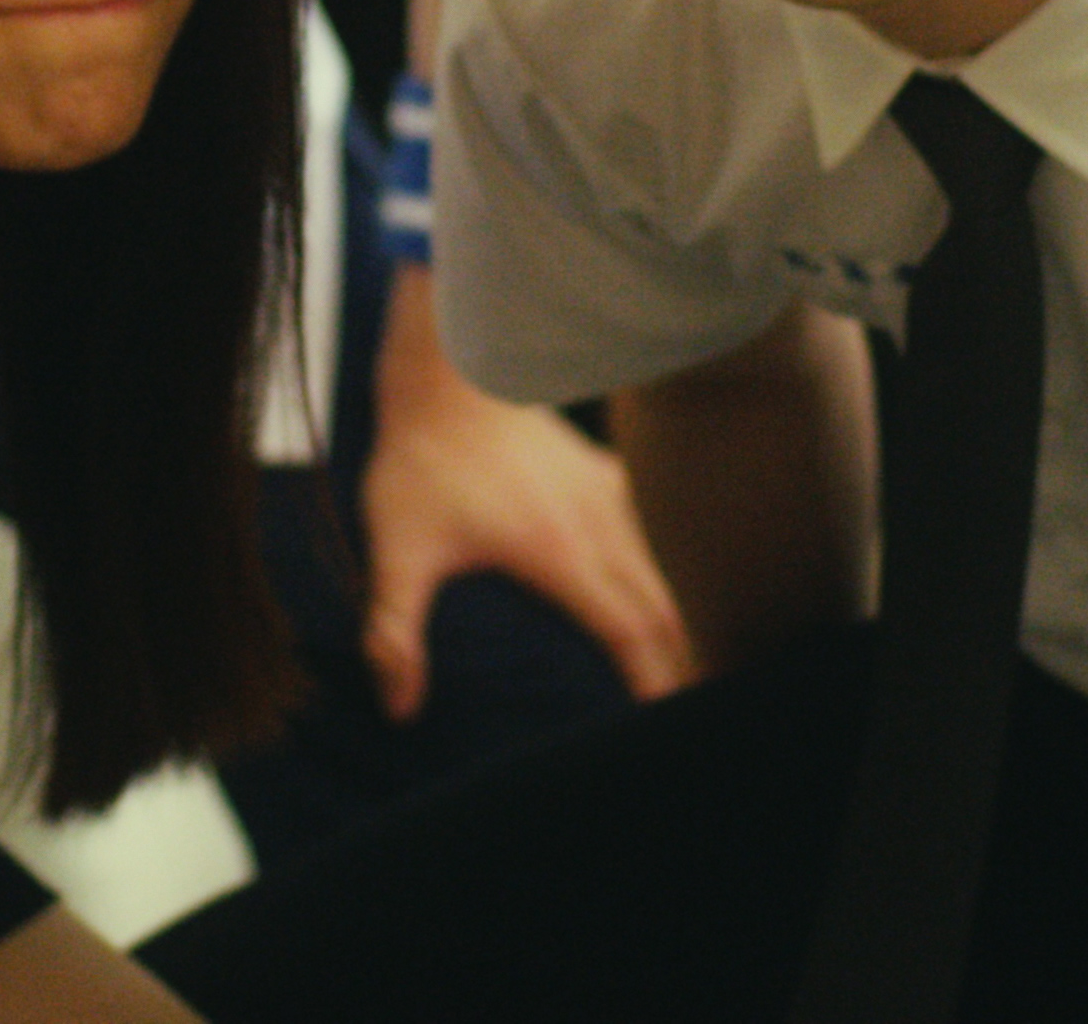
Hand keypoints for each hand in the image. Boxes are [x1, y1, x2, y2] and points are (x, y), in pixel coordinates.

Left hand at [361, 359, 696, 717]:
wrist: (447, 368)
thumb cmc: (421, 459)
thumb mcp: (396, 548)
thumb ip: (394, 630)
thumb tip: (398, 705)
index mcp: (557, 552)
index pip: (629, 630)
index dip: (657, 680)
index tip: (671, 718)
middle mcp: (596, 524)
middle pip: (665, 607)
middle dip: (686, 660)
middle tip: (692, 707)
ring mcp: (604, 492)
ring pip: (665, 568)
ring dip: (682, 617)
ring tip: (693, 663)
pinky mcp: (600, 470)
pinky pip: (651, 529)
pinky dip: (665, 567)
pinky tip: (664, 586)